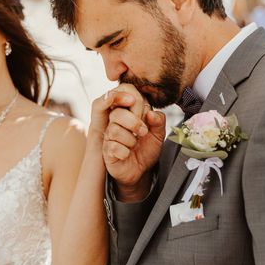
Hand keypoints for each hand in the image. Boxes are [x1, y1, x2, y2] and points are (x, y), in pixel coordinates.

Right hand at [89, 84, 165, 201]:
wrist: (141, 170)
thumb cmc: (147, 148)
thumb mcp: (158, 134)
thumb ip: (159, 121)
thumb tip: (152, 113)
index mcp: (127, 112)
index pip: (123, 94)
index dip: (134, 100)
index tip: (144, 112)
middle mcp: (115, 121)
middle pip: (117, 113)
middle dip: (134, 122)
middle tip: (143, 132)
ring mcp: (109, 136)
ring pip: (114, 130)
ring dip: (130, 139)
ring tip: (135, 144)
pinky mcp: (106, 151)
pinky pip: (113, 147)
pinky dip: (125, 152)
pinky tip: (128, 154)